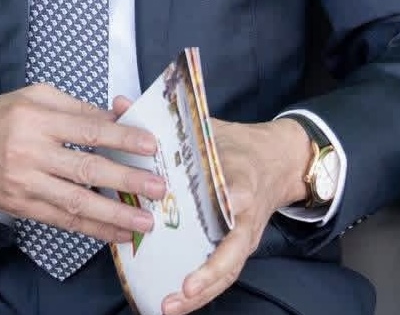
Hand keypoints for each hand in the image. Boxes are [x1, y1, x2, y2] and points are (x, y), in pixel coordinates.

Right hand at [0, 84, 165, 242]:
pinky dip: (90, 228)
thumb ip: (75, 108)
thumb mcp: (32, 97)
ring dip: (113, 214)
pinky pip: (61, 220)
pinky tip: (115, 232)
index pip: (87, 129)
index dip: (122, 137)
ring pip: (76, 202)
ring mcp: (24, 182)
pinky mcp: (20, 206)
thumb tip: (116, 119)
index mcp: (36, 117)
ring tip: (144, 221)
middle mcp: (29, 151)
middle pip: (86, 168)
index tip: (150, 146)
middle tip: (157, 187)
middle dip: (126, 180)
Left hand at [161, 118, 312, 314]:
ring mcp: (245, 234)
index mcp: (235, 183)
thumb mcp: (204, 127)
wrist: (279, 159)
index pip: (228, 203)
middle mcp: (242, 216)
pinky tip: (180, 299)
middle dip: (203, 280)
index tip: (191, 233)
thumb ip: (159, 120)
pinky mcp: (243, 243)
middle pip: (228, 255)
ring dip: (200, 295)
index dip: (214, 219)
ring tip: (169, 308)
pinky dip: (205, 287)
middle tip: (175, 296)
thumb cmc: (236, 143)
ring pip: (227, 271)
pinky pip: (225, 270)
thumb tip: (120, 105)